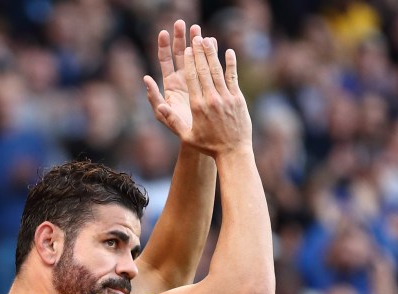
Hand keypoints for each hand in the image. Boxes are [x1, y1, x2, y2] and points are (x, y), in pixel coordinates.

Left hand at [144, 20, 201, 133]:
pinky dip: (210, 53)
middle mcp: (182, 79)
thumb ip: (154, 98)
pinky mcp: (208, 82)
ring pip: (195, 56)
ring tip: (198, 29)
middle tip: (181, 23)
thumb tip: (146, 78)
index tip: (164, 33)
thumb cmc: (180, 127)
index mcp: (170, 84)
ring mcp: (196, 80)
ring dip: (196, 42)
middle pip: (179, 53)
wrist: (201, 136)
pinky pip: (208, 64)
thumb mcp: (163, 115)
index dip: (163, 46)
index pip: (165, 60)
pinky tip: (213, 42)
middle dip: (180, 38)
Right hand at [152, 35, 251, 156]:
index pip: (192, 78)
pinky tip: (229, 51)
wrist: (233, 153)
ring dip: (212, 54)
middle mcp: (211, 100)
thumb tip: (159, 107)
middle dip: (199, 52)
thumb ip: (172, 120)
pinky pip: (233, 78)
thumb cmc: (208, 146)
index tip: (187, 48)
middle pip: (204, 71)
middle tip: (196, 37)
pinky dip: (231, 64)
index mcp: (197, 106)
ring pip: (218, 71)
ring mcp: (226, 98)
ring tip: (207, 39)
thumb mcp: (187, 136)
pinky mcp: (238, 99)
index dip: (190, 61)